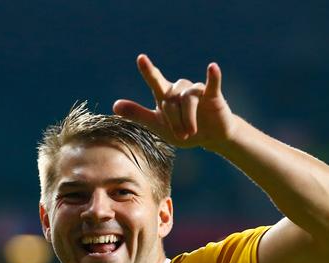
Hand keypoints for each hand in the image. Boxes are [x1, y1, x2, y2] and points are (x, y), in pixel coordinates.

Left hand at [113, 54, 236, 149]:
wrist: (210, 138)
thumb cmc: (182, 130)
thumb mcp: (157, 125)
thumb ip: (138, 114)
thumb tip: (114, 106)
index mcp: (165, 96)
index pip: (155, 81)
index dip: (148, 70)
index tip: (141, 58)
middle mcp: (180, 90)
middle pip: (171, 100)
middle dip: (174, 120)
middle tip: (180, 135)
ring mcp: (196, 91)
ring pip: (187, 100)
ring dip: (188, 119)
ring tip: (190, 132)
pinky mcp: (213, 95)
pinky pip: (212, 84)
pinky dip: (213, 77)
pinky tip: (212, 68)